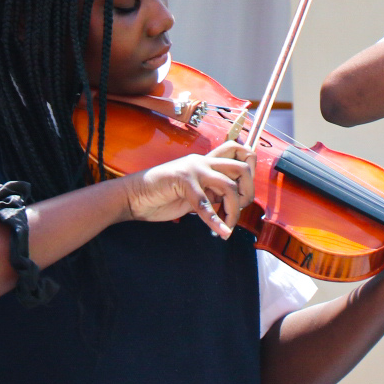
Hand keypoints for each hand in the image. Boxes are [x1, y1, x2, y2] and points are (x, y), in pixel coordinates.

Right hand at [121, 141, 251, 237]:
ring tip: (228, 225)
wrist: (133, 196)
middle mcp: (203, 161)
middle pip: (241, 167)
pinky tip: (221, 232)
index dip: (250, 168)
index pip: (238, 150)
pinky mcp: (183, 182)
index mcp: (206, 161)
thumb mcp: (194, 191)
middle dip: (248, 191)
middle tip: (239, 209)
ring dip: (234, 210)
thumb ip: (212, 191)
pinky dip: (216, 222)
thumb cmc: (162, 195)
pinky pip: (206, 204)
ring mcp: (193, 170)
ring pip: (229, 185)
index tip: (244, 191)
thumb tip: (232, 202)